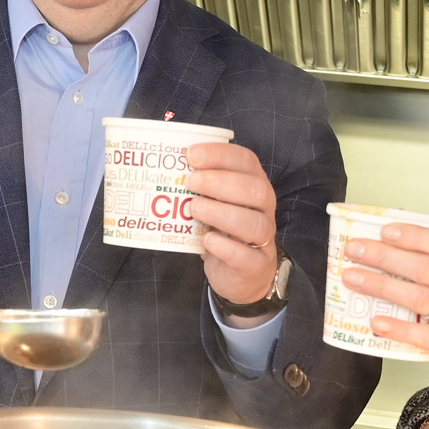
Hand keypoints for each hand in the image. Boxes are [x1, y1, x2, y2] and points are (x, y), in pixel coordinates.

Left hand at [185, 141, 279, 318]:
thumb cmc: (221, 231)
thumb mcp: (212, 204)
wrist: (239, 274)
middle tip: (190, 182)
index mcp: (253, 185)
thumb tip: (165, 166)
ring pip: (255, 224)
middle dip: (220, 182)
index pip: (246, 161)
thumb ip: (199, 187)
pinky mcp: (256, 265)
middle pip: (255, 190)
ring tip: (194, 209)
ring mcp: (264, 238)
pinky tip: (207, 240)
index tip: (191, 154)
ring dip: (222, 213)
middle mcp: (263, 209)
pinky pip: (248, 256)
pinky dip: (227, 248)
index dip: (220, 154)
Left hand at [340, 223, 428, 410]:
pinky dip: (398, 328)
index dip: (416, 236)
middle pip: (427, 268)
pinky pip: (425, 336)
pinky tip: (376, 321)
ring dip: (382, 286)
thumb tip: (406, 248)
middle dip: (385, 257)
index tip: (385, 230)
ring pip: (421, 298)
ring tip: (353, 279)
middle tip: (355, 250)